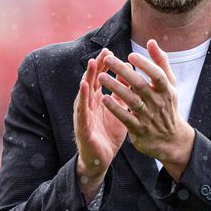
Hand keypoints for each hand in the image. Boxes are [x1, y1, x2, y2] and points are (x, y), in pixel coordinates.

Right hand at [74, 48, 127, 200]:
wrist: (101, 159)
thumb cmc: (108, 133)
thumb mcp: (118, 110)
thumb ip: (122, 93)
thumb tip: (129, 74)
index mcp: (98, 100)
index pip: (100, 79)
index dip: (104, 65)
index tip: (110, 51)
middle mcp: (89, 104)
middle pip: (91, 81)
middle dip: (96, 66)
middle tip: (103, 51)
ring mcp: (83, 115)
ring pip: (84, 93)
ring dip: (87, 77)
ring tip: (92, 63)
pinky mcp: (81, 127)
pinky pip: (81, 110)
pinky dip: (82, 97)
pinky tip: (84, 87)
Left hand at [98, 39, 194, 180]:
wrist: (170, 139)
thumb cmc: (167, 105)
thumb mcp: (169, 85)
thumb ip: (161, 62)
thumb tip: (151, 42)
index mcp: (166, 90)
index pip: (157, 75)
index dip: (145, 65)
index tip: (130, 56)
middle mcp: (158, 102)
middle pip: (140, 85)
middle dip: (123, 71)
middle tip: (108, 60)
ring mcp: (149, 116)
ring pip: (130, 100)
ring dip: (115, 87)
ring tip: (101, 77)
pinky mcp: (139, 130)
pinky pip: (125, 117)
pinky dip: (114, 108)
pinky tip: (103, 98)